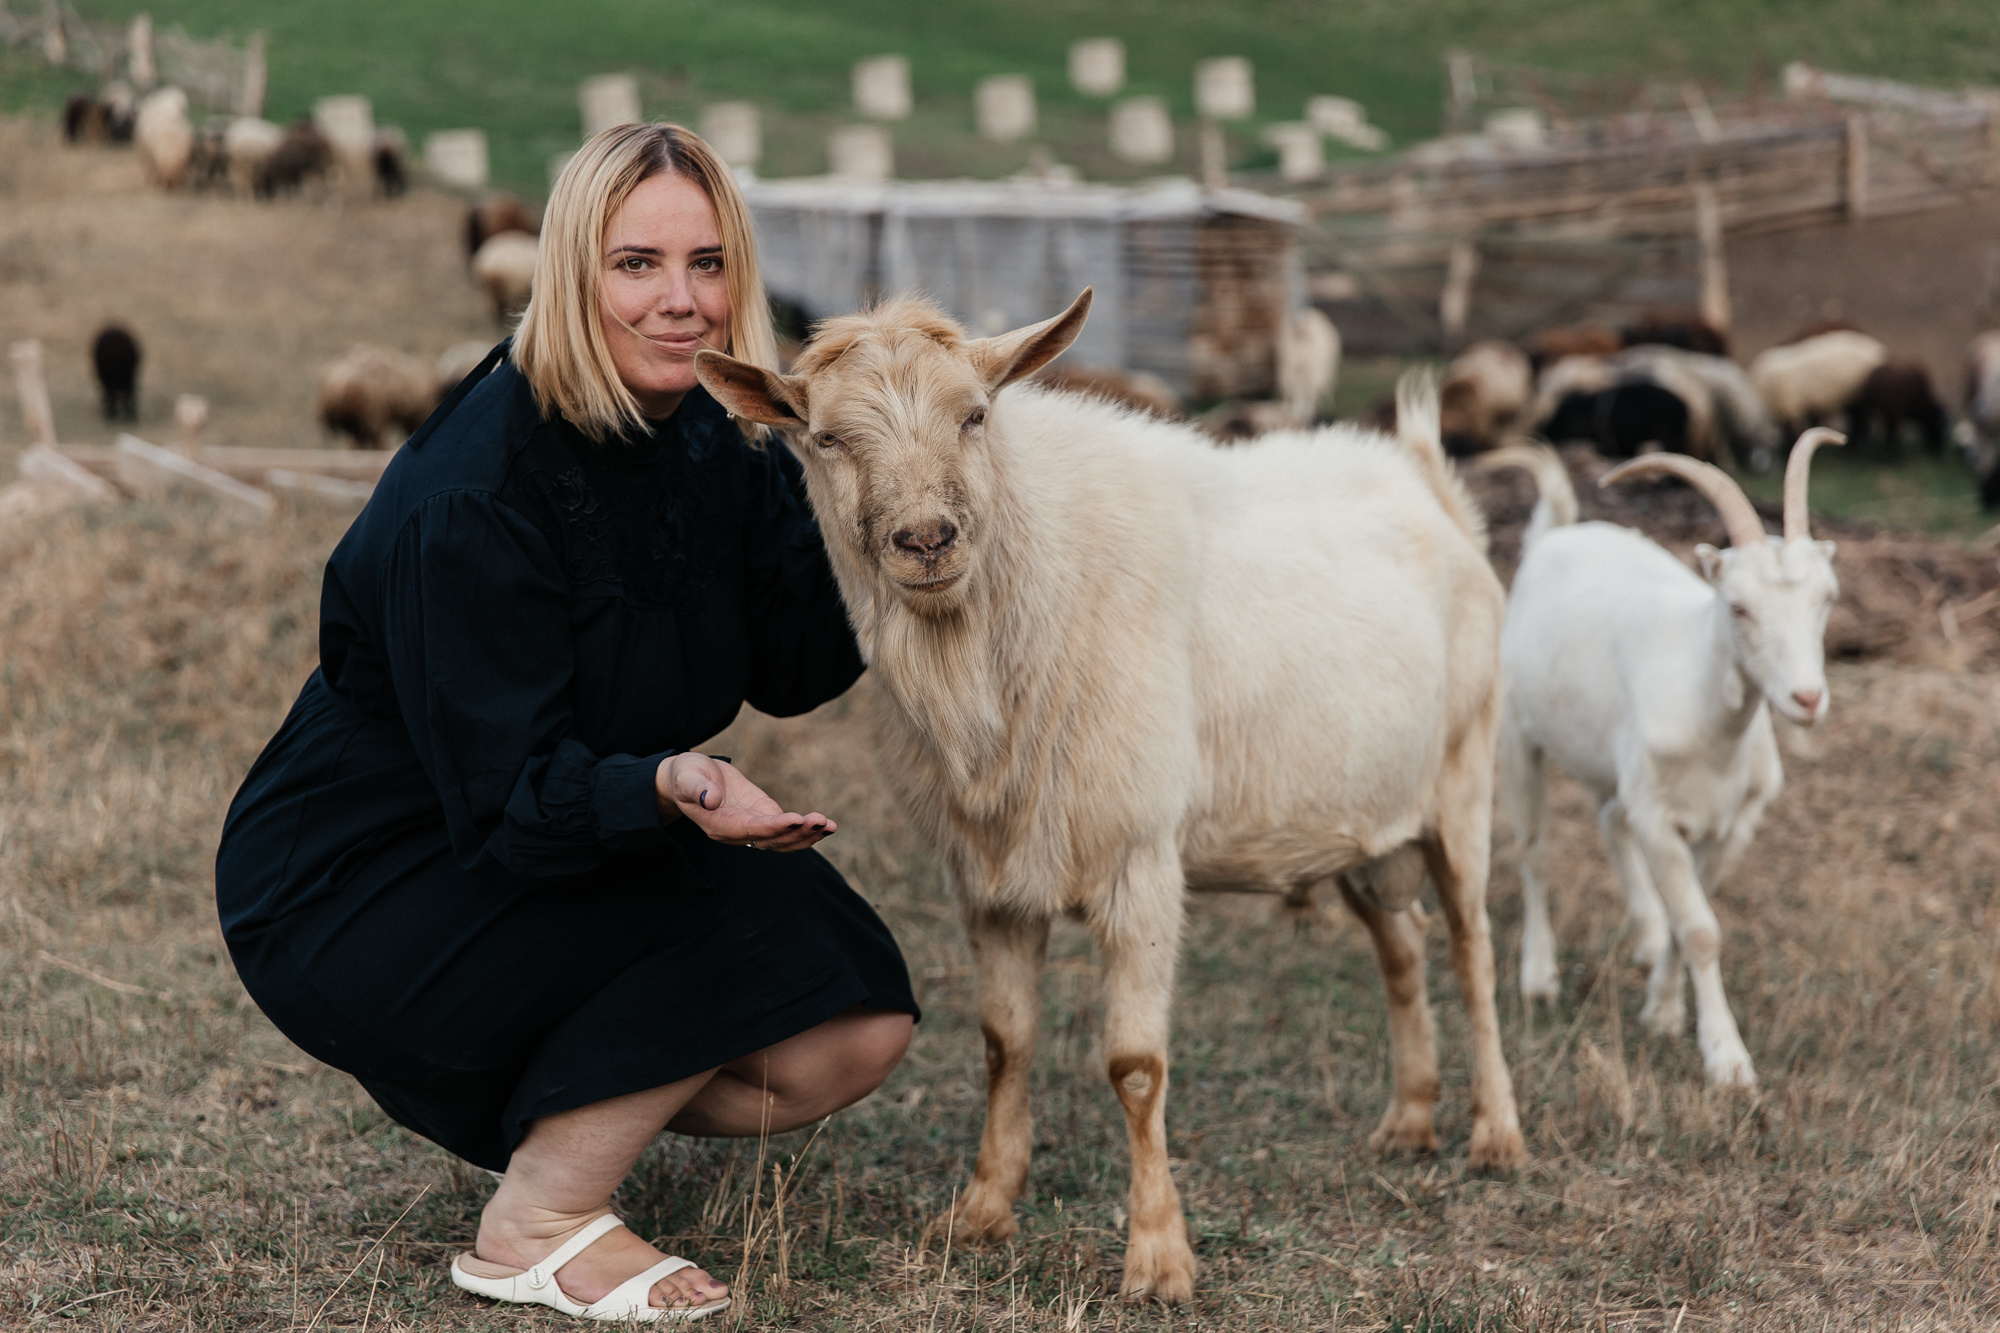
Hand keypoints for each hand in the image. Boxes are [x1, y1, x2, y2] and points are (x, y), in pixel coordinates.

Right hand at [656, 753, 834, 851]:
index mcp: (719, 825)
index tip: (795, 819)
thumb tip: (710, 798)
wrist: (690, 779)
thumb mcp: (686, 776)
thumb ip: (696, 788)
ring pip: (783, 840)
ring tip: (829, 826)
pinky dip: (806, 830)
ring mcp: (752, 828)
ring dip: (807, 835)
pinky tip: (827, 827)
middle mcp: (738, 833)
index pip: (749, 829)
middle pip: (771, 840)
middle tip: (821, 821)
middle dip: (797, 833)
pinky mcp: (763, 818)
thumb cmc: (687, 776)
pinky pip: (787, 831)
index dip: (773, 827)